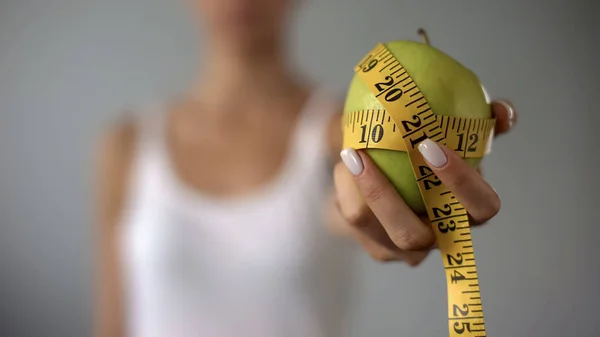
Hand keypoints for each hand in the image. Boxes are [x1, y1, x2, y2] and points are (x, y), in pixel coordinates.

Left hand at [332, 100, 516, 265]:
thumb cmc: (425, 153)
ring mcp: (405, 250)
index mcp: (468, 211)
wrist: (388, 174)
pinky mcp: (377, 248)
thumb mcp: (451, 132)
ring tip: (351, 151)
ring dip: (361, 187)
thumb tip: (503, 111)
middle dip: (388, 199)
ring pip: (376, 229)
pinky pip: (356, 220)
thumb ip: (478, 122)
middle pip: (415, 237)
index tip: (430, 144)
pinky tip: (345, 160)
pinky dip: (347, 187)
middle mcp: (439, 238)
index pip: (481, 207)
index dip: (461, 182)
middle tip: (366, 154)